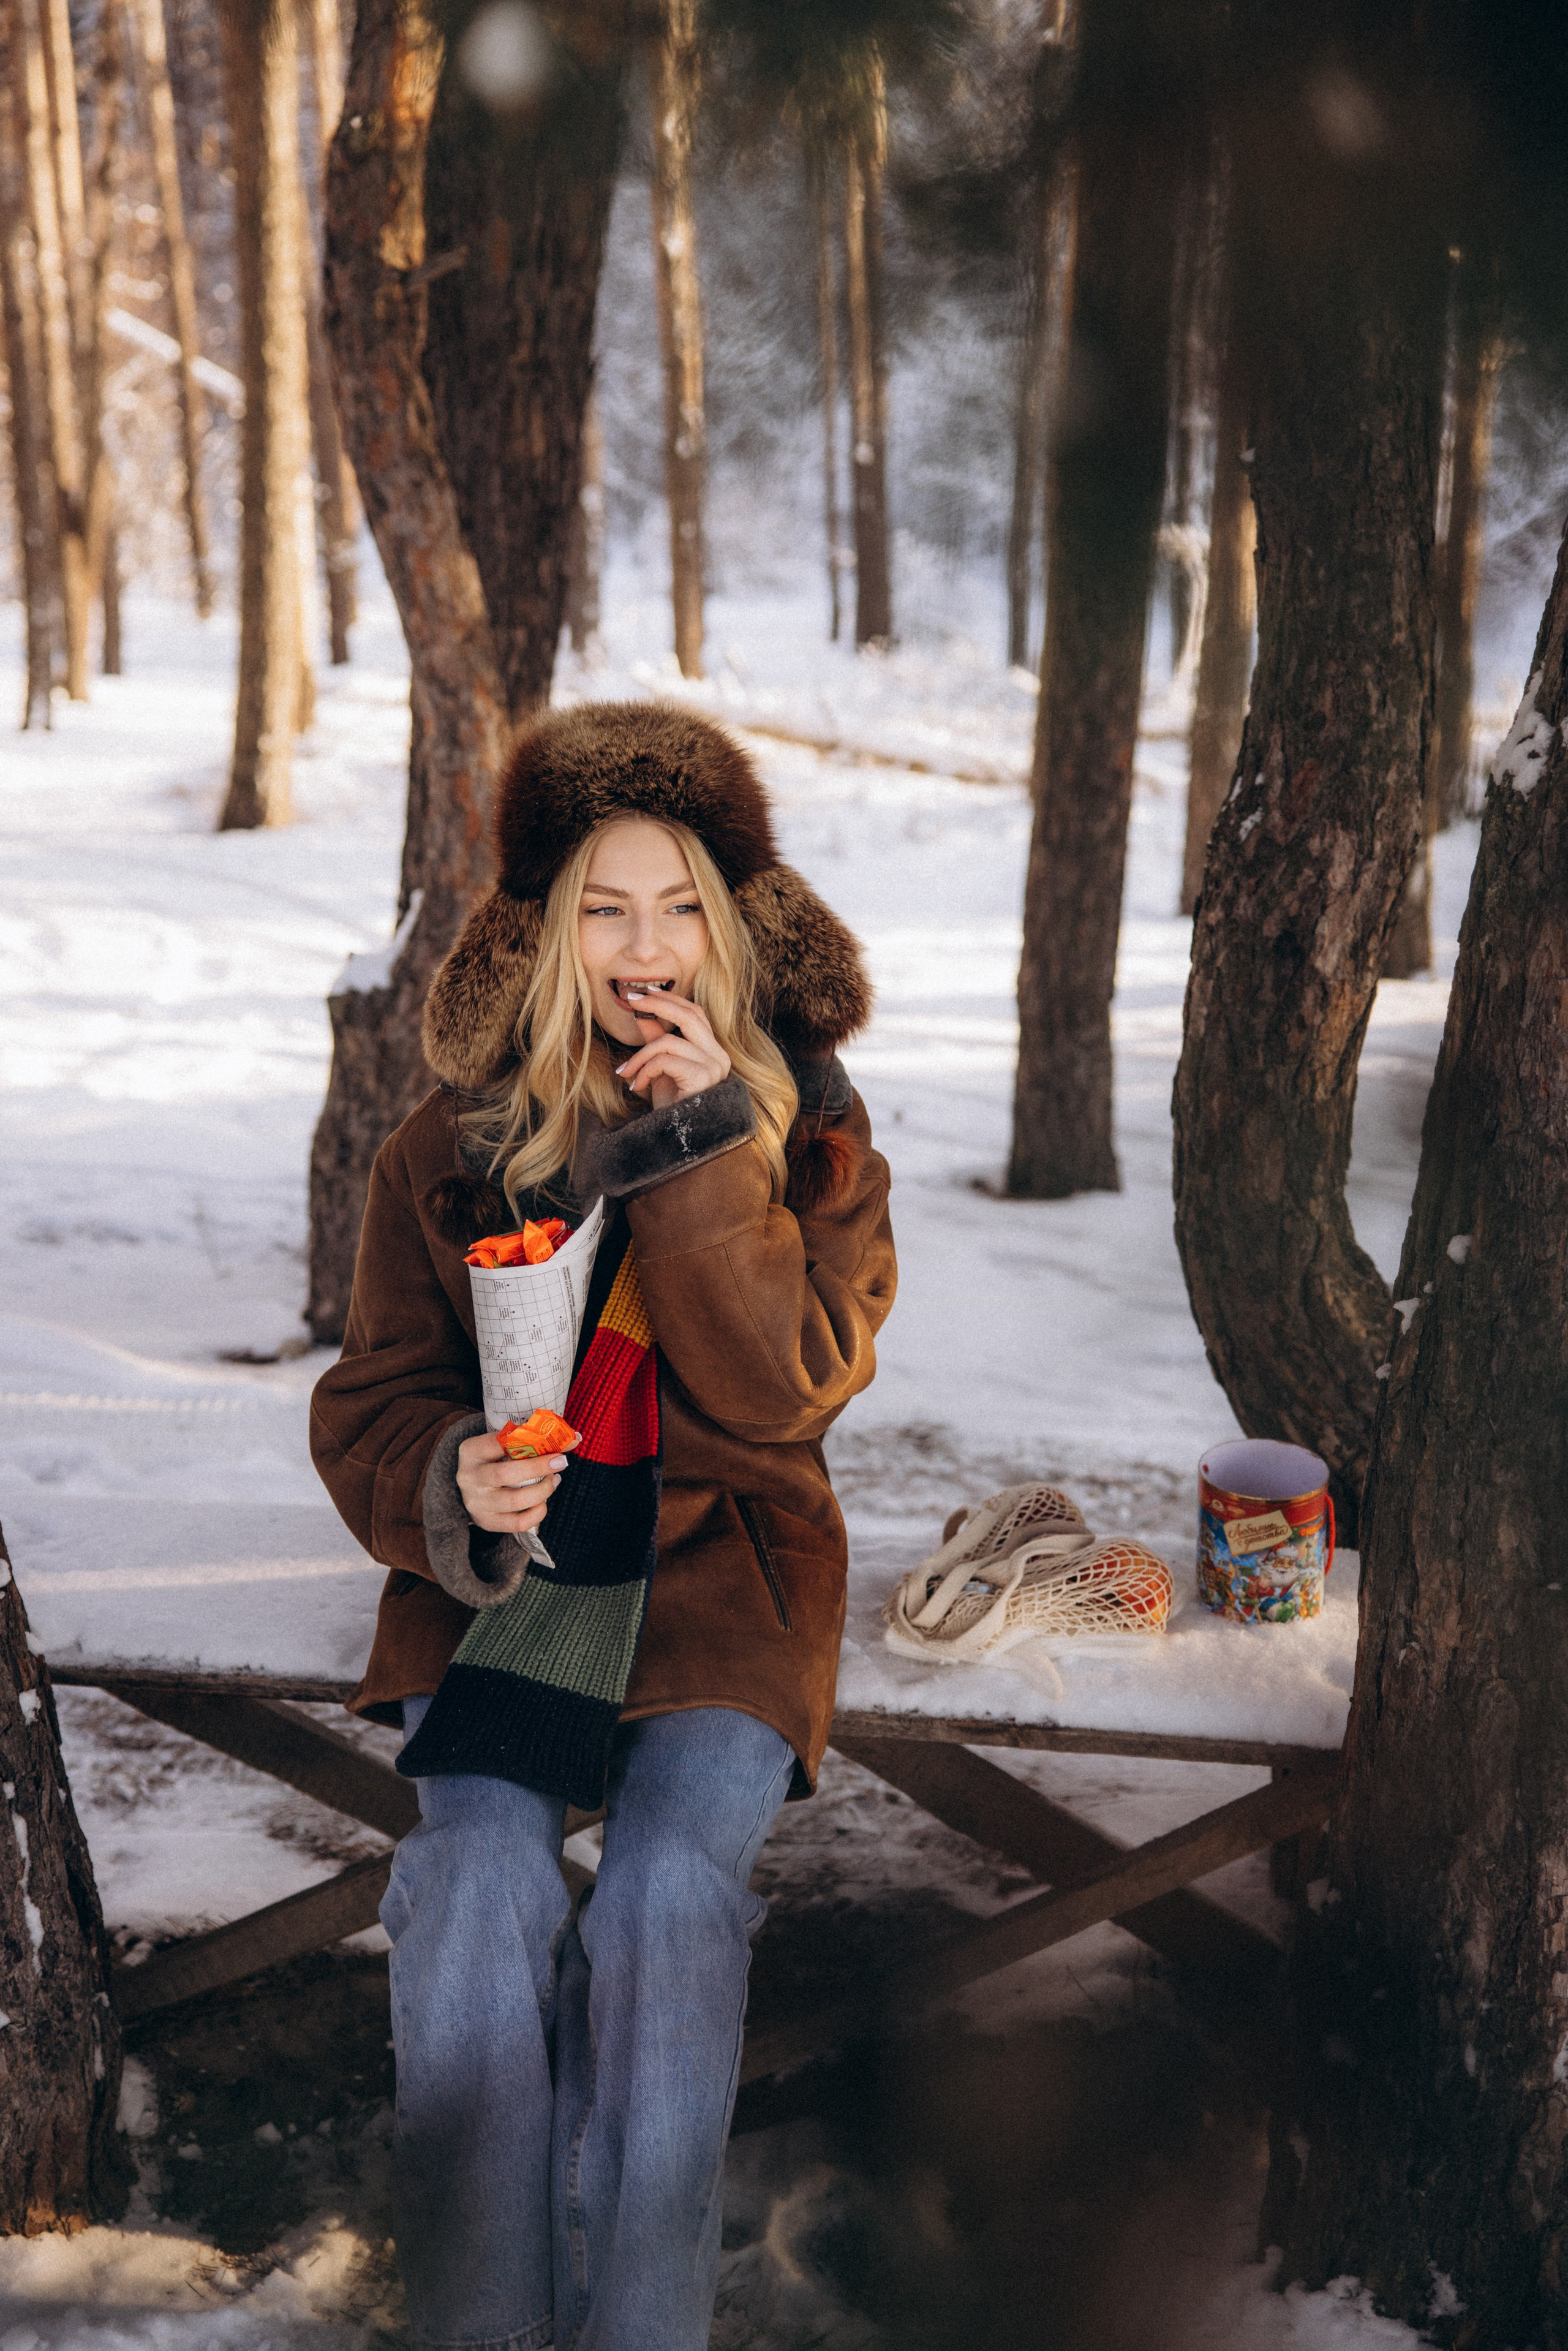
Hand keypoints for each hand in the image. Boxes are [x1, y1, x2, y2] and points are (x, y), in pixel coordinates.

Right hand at [456, 1431, 568, 1537]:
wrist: (471, 1489)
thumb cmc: (493, 1462)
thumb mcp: (499, 1446)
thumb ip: (528, 1439)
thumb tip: (574, 1439)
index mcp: (471, 1452)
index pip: (496, 1442)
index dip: (524, 1439)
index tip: (547, 1440)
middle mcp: (469, 1478)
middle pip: (506, 1474)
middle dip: (538, 1468)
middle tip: (560, 1462)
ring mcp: (477, 1503)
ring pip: (515, 1501)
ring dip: (542, 1491)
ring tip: (553, 1481)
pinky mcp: (488, 1522)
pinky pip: (518, 1523)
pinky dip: (537, 1513)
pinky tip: (543, 1502)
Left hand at [614, 987, 730, 1109]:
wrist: (676, 1141)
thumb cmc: (671, 1108)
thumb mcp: (660, 1069)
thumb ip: (656, 1040)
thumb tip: (643, 1013)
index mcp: (713, 1052)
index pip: (695, 1013)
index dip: (669, 999)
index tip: (642, 992)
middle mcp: (719, 1057)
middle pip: (689, 1015)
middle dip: (658, 1003)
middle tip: (631, 999)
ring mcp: (714, 1067)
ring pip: (669, 1041)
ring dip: (640, 1055)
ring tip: (625, 1072)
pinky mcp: (703, 1078)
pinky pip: (665, 1060)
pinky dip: (644, 1070)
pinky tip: (635, 1086)